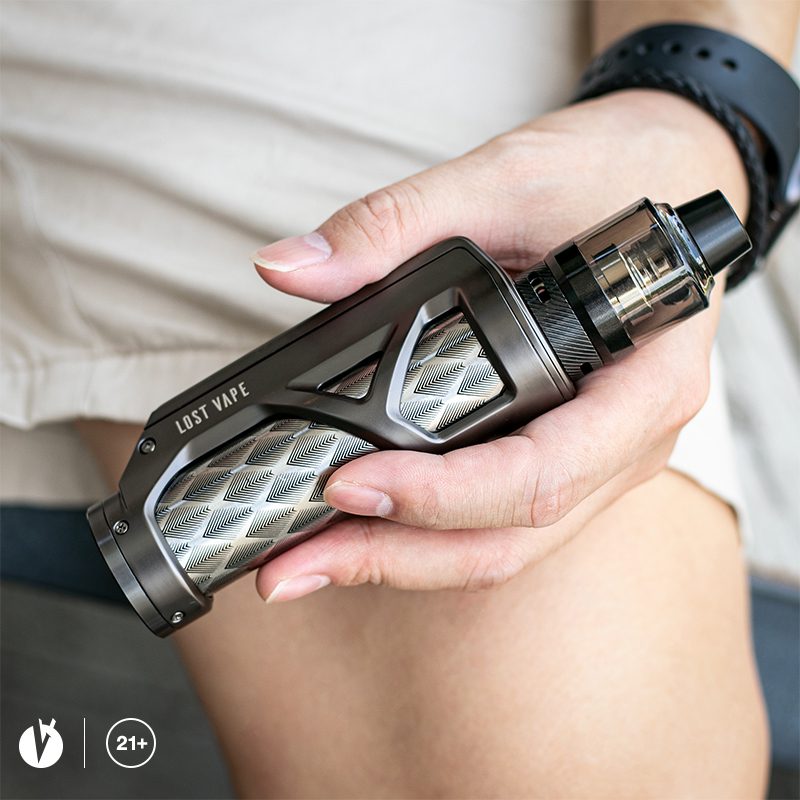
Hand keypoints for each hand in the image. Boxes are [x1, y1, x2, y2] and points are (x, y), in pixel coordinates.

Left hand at [251, 90, 747, 602]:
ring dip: (404, 561)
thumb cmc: (612, 176)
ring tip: (309, 562)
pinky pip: (502, 519)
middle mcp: (628, 438)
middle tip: (294, 565)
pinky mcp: (569, 451)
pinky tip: (365, 527)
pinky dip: (429, 533)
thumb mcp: (507, 179)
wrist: (664, 177)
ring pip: (505, 545)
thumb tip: (288, 268)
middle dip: (397, 557)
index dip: (441, 495)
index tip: (347, 483)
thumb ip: (397, 223)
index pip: (542, 473)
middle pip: (513, 535)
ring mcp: (601, 455)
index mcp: (643, 380)